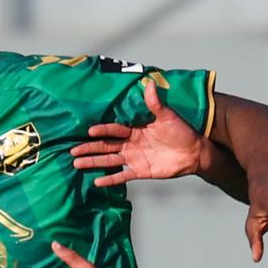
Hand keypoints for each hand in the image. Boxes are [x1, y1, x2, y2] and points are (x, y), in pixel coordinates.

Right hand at [70, 80, 204, 186]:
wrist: (193, 152)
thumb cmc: (181, 131)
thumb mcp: (167, 116)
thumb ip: (155, 104)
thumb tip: (149, 84)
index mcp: (134, 129)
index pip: (114, 130)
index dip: (103, 130)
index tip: (90, 131)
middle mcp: (131, 144)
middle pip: (106, 146)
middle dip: (90, 148)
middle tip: (73, 151)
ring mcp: (134, 158)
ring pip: (109, 160)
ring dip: (94, 162)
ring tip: (77, 164)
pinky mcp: (140, 171)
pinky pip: (122, 176)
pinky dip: (110, 180)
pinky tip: (97, 182)